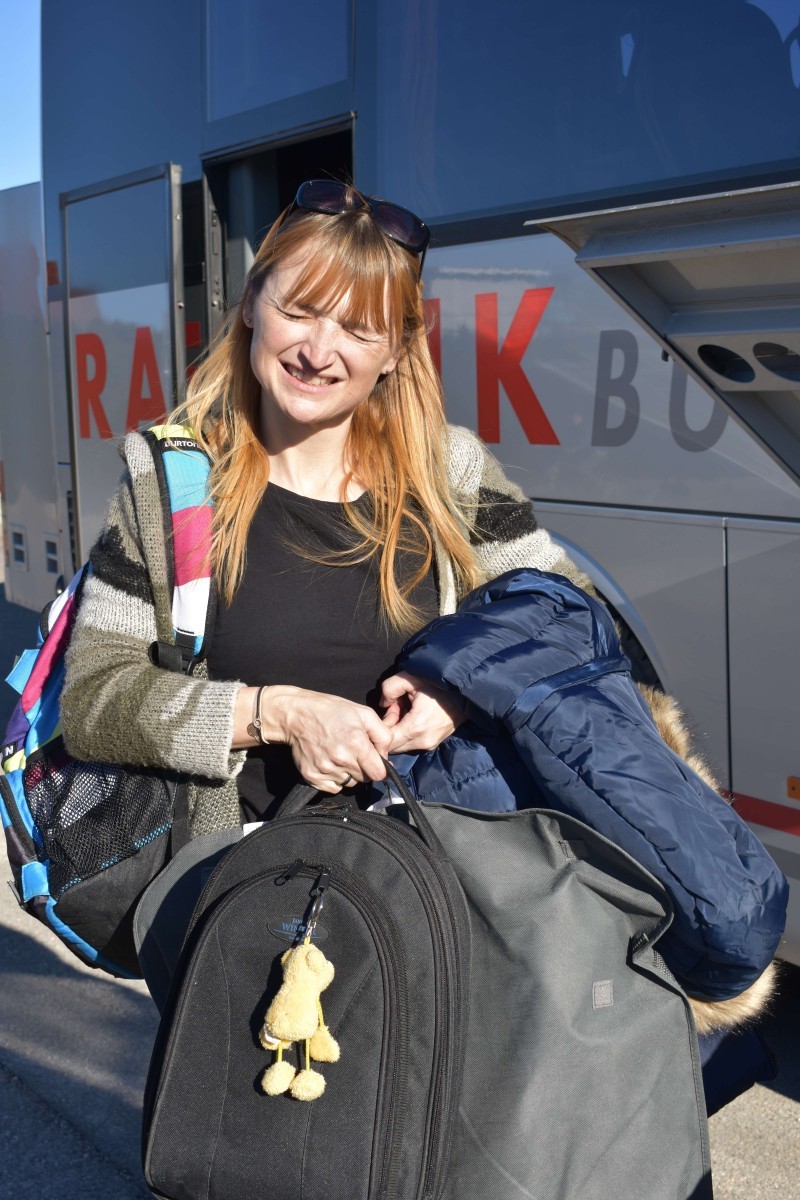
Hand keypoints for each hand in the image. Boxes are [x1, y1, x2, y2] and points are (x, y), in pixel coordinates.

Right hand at [274, 687, 392, 793]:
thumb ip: (383, 735)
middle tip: (355, 753)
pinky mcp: (312, 776)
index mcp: (356, 743)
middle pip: (365, 779)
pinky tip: (330, 763)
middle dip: (365, 768)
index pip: (379, 773)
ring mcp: (325, 770)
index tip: (377, 763)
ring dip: (350, 774)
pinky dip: (335, 780)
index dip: (381, 769)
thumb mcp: (363, 713)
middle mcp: (341, 759)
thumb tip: (386, 756)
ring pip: (350, 784)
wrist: (296, 715)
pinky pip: (334, 788)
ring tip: (340, 755)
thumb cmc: (330, 711)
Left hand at [379, 672, 466, 753]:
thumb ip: (389, 689)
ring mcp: (430, 745)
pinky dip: (408, 731)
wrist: (465, 692)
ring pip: (402, 745)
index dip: (381, 725)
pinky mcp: (434, 743)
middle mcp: (422, 742)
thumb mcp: (410, 678)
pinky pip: (412, 742)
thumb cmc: (438, 684)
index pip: (386, 741)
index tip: (389, 708)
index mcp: (416, 728)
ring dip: (398, 730)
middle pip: (392, 745)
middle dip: (389, 728)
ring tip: (406, 709)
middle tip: (396, 707)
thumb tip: (383, 704)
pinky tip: (415, 714)